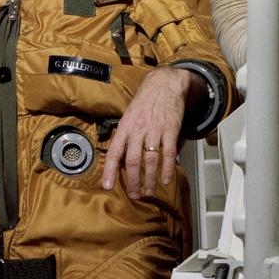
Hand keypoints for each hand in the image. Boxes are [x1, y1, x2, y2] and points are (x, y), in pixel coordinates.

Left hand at [101, 66, 190, 198]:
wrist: (164, 84)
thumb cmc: (144, 103)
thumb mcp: (128, 117)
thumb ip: (125, 137)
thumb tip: (120, 160)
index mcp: (124, 128)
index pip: (114, 152)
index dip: (110, 170)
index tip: (107, 186)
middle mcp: (138, 130)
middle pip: (133, 160)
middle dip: (132, 180)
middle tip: (134, 195)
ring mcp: (155, 130)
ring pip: (150, 160)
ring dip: (150, 179)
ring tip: (149, 191)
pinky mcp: (171, 130)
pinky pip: (169, 153)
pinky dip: (167, 169)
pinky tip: (166, 180)